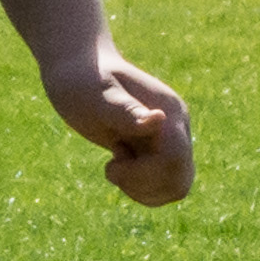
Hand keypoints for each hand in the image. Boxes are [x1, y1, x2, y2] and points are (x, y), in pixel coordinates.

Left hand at [45, 39, 191, 206]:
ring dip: (143, 190)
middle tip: (113, 167)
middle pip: (180, 179)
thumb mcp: (96, 95)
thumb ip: (125, 110)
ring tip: (115, 167)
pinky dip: (141, 190)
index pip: (175, 159)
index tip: (114, 161)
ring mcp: (169, 141)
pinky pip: (163, 186)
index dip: (146, 173)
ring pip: (176, 187)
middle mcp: (175, 127)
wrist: (79, 70)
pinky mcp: (156, 152)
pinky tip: (118, 169)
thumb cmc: (82, 79)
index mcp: (168, 111)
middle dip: (144, 185)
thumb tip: (158, 120)